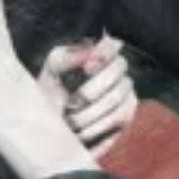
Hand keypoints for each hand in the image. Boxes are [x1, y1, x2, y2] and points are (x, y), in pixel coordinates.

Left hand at [39, 34, 136, 154]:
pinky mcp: (128, 117)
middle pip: (118, 70)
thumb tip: (87, 55)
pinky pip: (119, 119)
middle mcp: (118, 72)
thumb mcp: (50, 74)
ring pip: (118, 98)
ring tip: (71, 122)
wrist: (51, 128)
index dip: (104, 54)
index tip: (86, 68)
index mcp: (99, 55)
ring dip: (90, 113)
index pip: (112, 44)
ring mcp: (127, 94)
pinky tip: (81, 133)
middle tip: (70, 103)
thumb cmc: (51, 95)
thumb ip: (64, 59)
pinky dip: (97, 128)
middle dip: (91, 90)